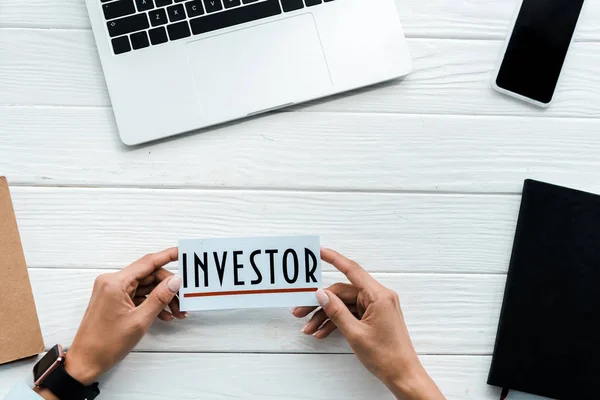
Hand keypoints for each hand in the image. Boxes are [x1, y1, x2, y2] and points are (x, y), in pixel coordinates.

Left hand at [65, 248, 184, 384]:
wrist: (85, 362)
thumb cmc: (105, 344)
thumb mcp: (139, 321)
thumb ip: (160, 298)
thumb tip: (175, 281)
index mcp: (115, 283)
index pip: (147, 262)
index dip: (167, 256)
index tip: (182, 252)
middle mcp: (112, 282)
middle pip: (149, 275)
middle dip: (168, 287)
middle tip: (183, 300)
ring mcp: (112, 291)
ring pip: (146, 286)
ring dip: (162, 298)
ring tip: (176, 312)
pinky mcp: (114, 300)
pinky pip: (138, 295)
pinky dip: (151, 303)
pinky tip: (164, 315)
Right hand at [292, 248, 444, 399]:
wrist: (403, 375)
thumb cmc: (387, 356)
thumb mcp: (355, 333)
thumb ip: (336, 311)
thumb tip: (321, 294)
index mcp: (379, 296)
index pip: (352, 270)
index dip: (334, 259)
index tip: (320, 251)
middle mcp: (379, 297)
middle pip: (343, 292)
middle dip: (321, 302)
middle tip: (301, 311)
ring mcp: (376, 307)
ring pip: (345, 304)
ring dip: (326, 315)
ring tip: (310, 328)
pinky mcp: (374, 316)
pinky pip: (351, 313)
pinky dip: (337, 321)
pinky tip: (323, 331)